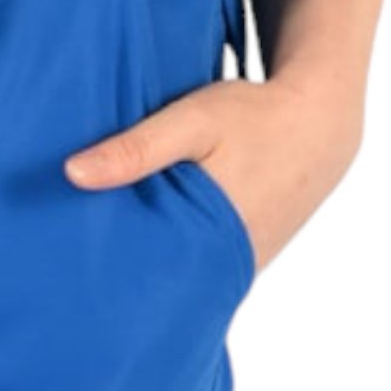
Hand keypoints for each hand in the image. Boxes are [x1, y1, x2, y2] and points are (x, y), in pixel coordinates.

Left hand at [61, 69, 362, 276]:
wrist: (318, 126)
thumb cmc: (253, 118)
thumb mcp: (193, 121)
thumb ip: (136, 148)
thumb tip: (72, 174)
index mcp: (213, 237)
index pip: (147, 270)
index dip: (110, 263)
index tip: (71, 251)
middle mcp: (230, 262)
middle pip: (163, 273)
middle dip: (126, 261)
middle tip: (81, 244)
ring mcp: (243, 263)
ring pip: (185, 268)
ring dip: (154, 252)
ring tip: (109, 237)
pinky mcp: (248, 254)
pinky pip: (204, 260)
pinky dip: (181, 246)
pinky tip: (157, 225)